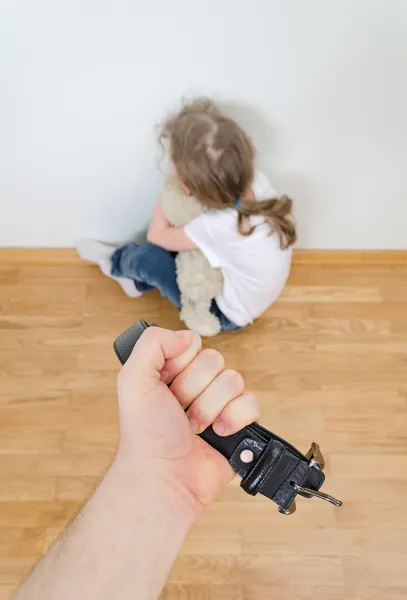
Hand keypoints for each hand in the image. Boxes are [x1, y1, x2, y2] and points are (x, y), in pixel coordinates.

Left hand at [115, 327, 259, 513]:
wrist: (166, 478)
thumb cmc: (146, 435)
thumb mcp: (133, 381)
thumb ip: (151, 344)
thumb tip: (186, 336)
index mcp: (171, 370)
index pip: (192, 343)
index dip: (181, 363)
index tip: (165, 385)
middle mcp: (195, 384)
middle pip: (215, 360)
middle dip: (195, 389)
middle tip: (179, 411)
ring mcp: (219, 403)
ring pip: (234, 380)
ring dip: (212, 407)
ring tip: (195, 426)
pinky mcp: (238, 422)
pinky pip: (253, 402)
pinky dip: (236, 418)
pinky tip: (219, 432)